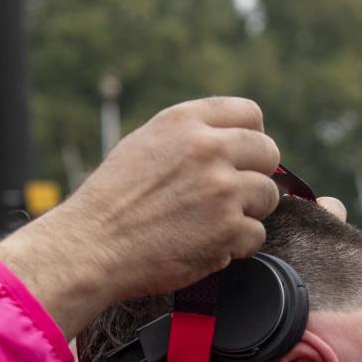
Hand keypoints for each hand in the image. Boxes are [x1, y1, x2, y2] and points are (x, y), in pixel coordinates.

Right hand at [0, 96, 280, 337]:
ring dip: (248, 214)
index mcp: (185, 122)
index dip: (251, 138)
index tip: (243, 159)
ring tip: (214, 225)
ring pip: (268, 196)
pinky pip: (256, 235)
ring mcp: (222, 189)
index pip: (250, 114)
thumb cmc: (111, 204)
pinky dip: (237, 247)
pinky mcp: (228, 229)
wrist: (92, 246)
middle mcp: (208, 148)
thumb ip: (188, 139)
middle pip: (268, 152)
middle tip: (233, 198)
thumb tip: (229, 145)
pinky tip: (207, 247)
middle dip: (255, 176)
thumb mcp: (144, 145)